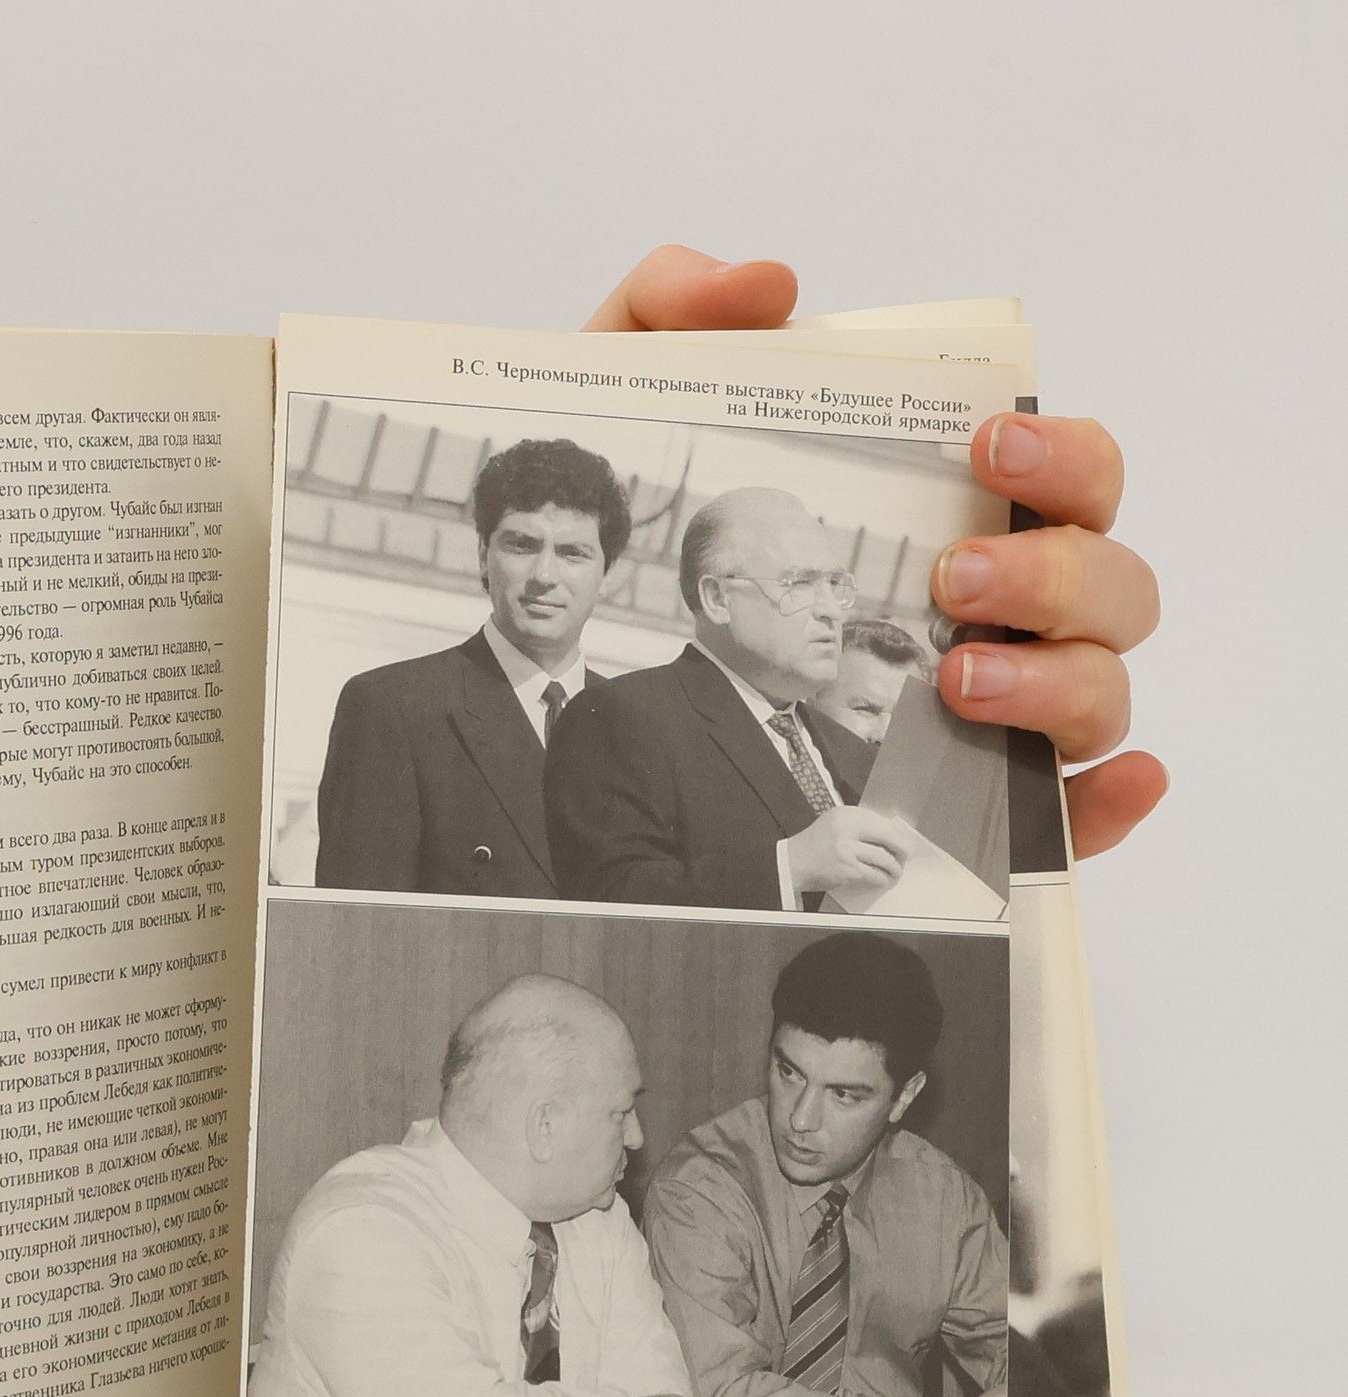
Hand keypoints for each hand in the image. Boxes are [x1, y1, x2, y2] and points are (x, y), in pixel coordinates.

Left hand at [585, 246, 1165, 857]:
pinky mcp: (979, 804)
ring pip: (1103, 692)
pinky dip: (1106, 802)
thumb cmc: (650, 528)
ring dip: (1059, 682)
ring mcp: (1003, 708)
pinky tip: (1110, 787)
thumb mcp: (631, 404)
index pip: (1073, 472)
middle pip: (1110, 582)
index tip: (983, 451)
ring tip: (953, 680)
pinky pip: (1076, 816)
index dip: (1061, 456)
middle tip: (952, 578)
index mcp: (969, 511)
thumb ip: (670, 307)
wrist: (579, 656)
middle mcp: (1008, 607)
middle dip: (1052, 573)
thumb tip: (768, 287)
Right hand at [781, 805, 914, 896]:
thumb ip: (858, 825)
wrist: (792, 862)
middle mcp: (847, 829)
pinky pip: (874, 875)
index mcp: (846, 814)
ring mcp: (847, 851)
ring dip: (894, 867)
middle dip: (901, 848)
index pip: (881, 821)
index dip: (896, 833)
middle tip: (905, 855)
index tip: (902, 841)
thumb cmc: (815, 844)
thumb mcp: (834, 823)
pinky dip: (882, 879)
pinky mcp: (847, 870)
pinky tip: (882, 879)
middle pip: (887, 837)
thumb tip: (889, 835)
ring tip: (895, 870)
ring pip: (884, 859)